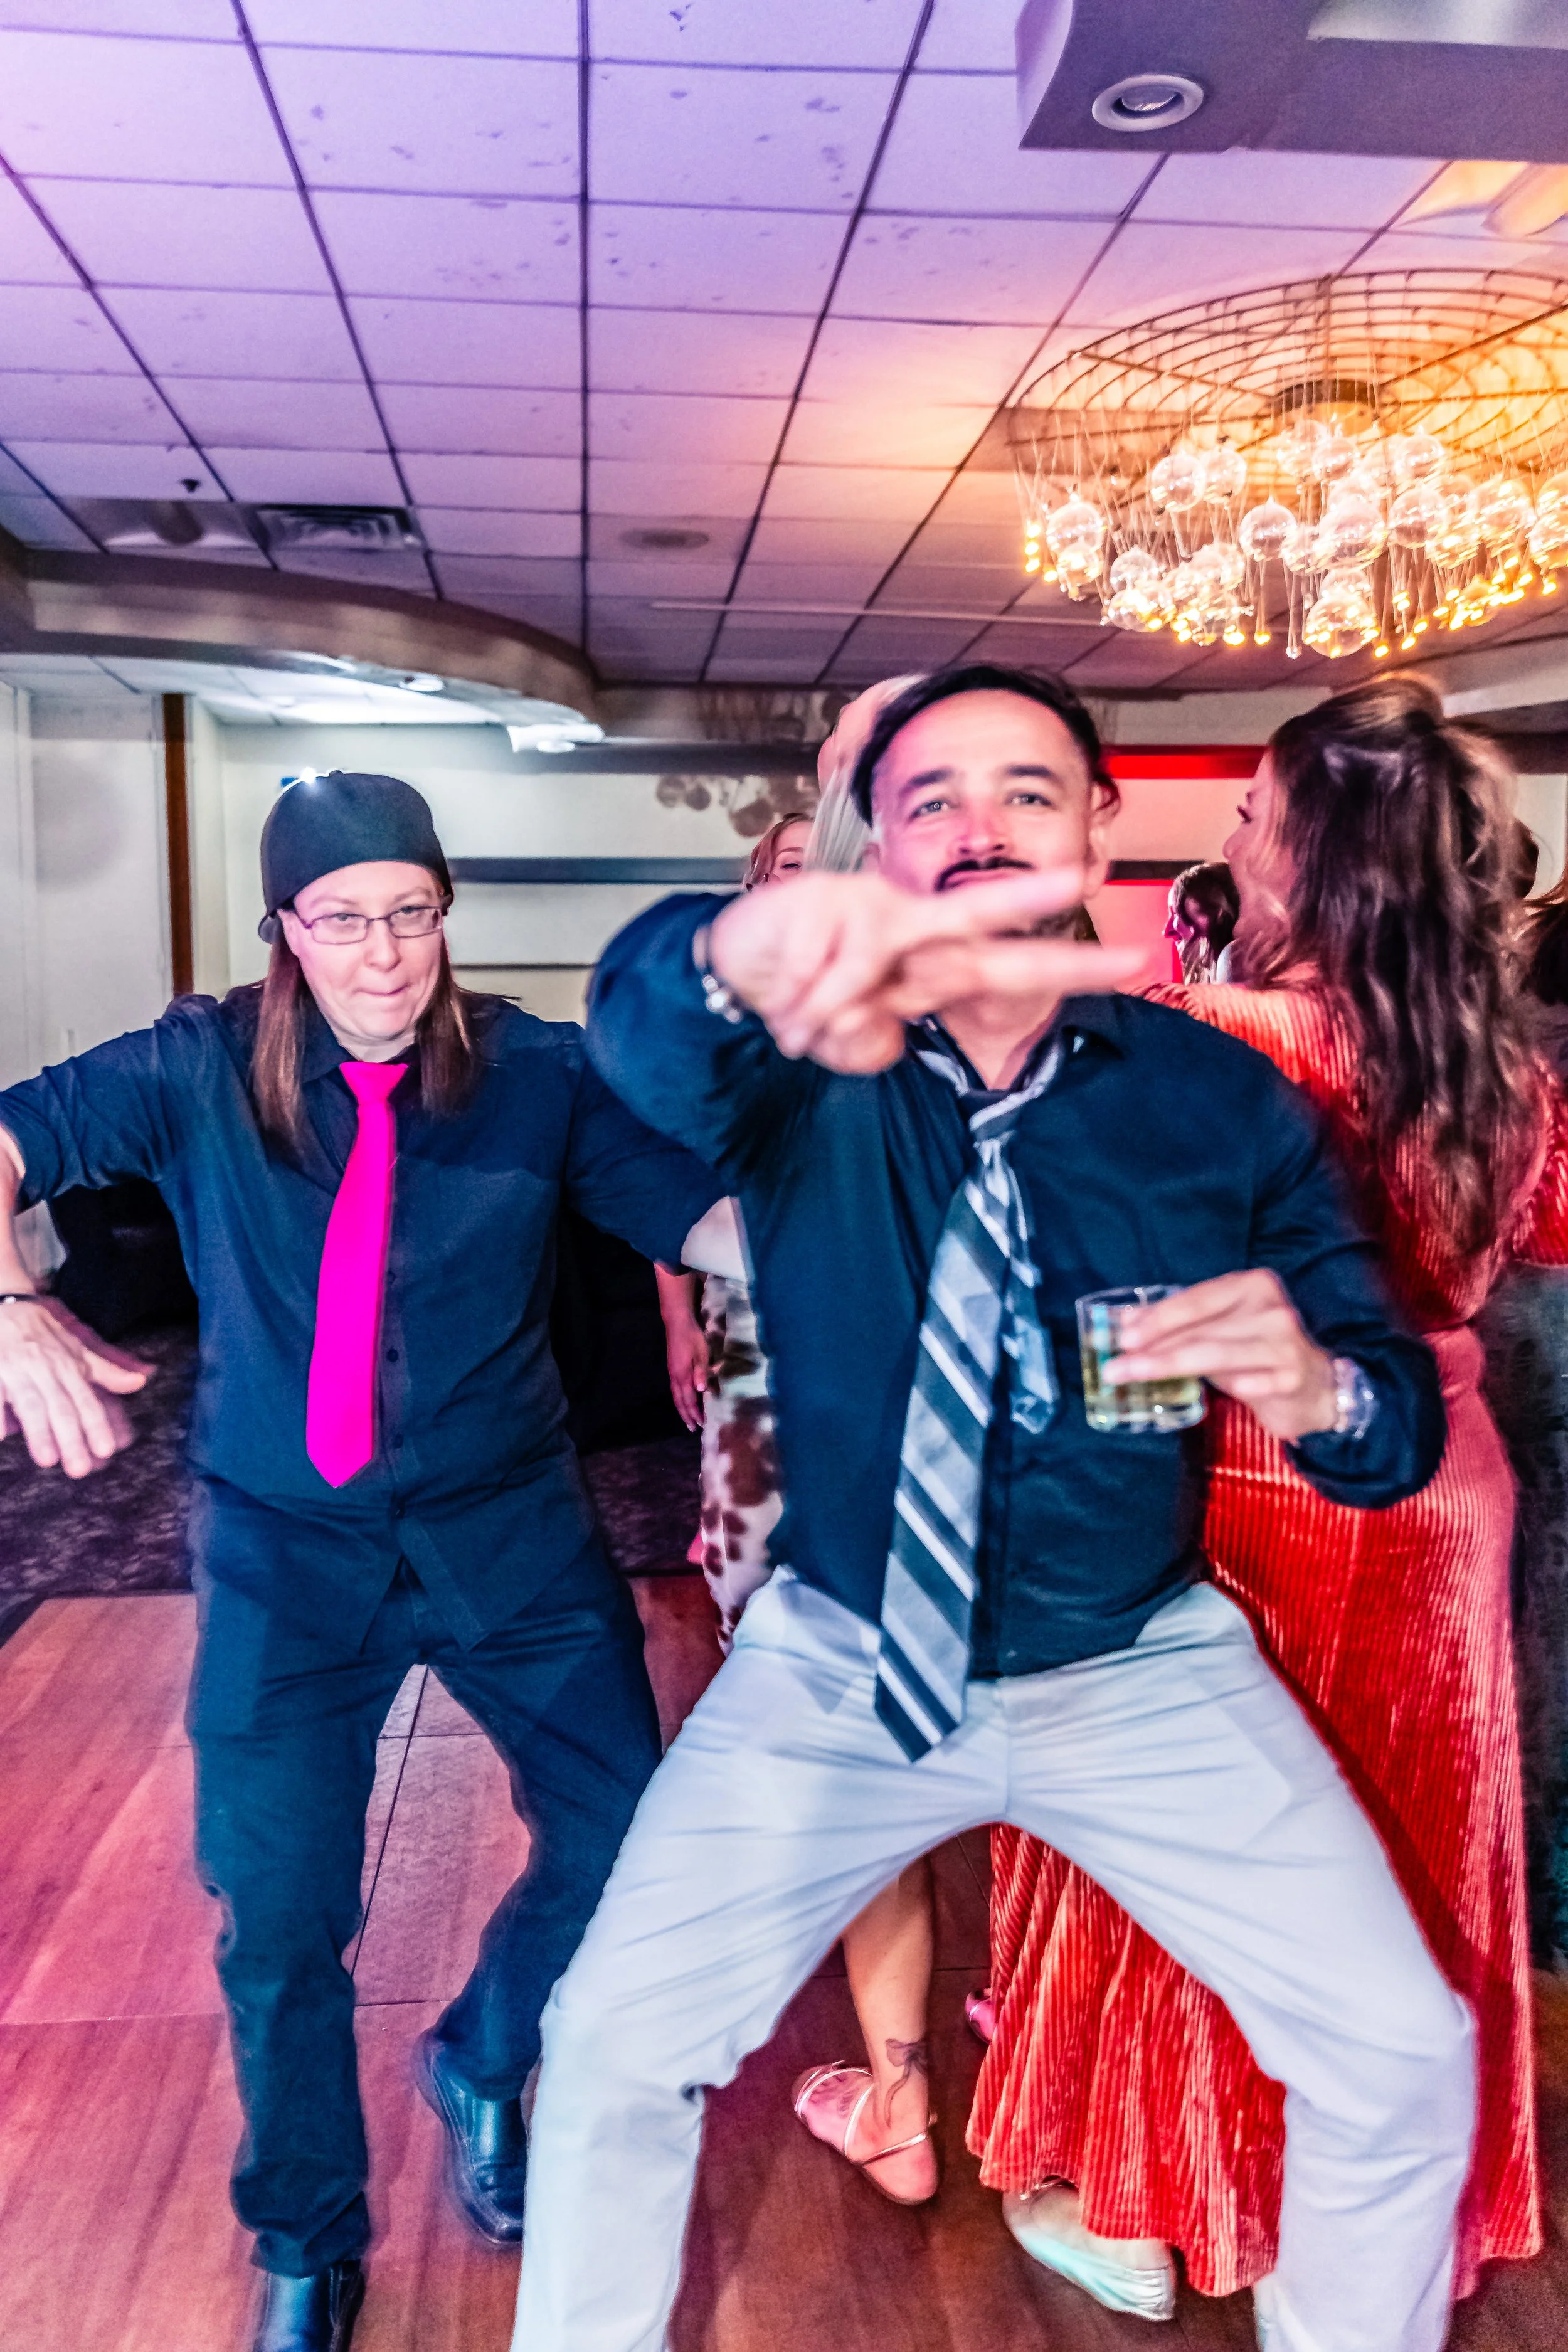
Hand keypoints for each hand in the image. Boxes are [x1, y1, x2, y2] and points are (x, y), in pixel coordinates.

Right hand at [0, 1295, 148, 1476]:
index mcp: (68, 1366)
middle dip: (70, 1437)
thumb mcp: (78, 1348)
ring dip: (39, 1431)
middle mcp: (45, 1368)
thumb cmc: (43, 1332)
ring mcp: (17, 1369)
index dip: (96, 1425)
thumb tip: (141, 1382)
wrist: (6, 1304)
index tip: (106, 1451)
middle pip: (60, 1407)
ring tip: (47, 1460)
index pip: (86, 1400)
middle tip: (79, 1470)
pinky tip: (1, 1435)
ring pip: (30, 1402)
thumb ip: (106, 1371)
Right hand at [665, 1317, 707, 1430]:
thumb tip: (701, 1391)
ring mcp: (672, 1373)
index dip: (695, 1413)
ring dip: (683, 1409)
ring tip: (689, 1419)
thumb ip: (701, 1372)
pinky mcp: (673, 1369)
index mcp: (682, 1375)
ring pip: (676, 1396)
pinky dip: (681, 1400)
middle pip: (680, 1402)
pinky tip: (685, 1401)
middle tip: (693, 1429)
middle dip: (687, 1416)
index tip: (702, 1424)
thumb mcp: (701, 1353)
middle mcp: (675, 1377)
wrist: (677, 1323)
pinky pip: (676, 1390)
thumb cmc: (692, 1337)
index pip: (689, 1399)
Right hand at [708, 870, 1144, 1073]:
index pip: (1008, 967)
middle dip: (1027, 900)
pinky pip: (820, 975)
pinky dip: (797, 1002)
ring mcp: (865, 911)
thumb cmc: (801, 992)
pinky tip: (780, 997)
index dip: (1067, 967)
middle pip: (976, 916)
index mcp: (928, 966)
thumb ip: (870, 1045)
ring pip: (868, 972)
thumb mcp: (844, 1041)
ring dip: (822, 1014)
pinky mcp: (820, 902)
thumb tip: (880, 1034)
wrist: (731, 970)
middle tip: (1079, 878)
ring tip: (794, 1026)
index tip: (1130, 961)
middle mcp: (908, 930)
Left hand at [1107, 1270, 1338, 1443]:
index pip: (1196, 1299)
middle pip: (1201, 1328)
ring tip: (1131, 1375)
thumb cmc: (1257, 1354)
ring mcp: (1285, 1342)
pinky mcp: (1293, 1376)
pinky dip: (1230, 1387)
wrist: (1317, 1387)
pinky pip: (1252, 1382)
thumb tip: (1123, 1320)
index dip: (1156, 1317)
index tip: (1121, 1335)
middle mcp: (1271, 1308)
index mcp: (1252, 1286)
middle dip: (1153, 1347)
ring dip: (1168, 1366)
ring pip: (1216, 1354)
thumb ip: (1178, 1323)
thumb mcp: (1217, 1332)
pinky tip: (1201, 1396)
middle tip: (1115, 1364)